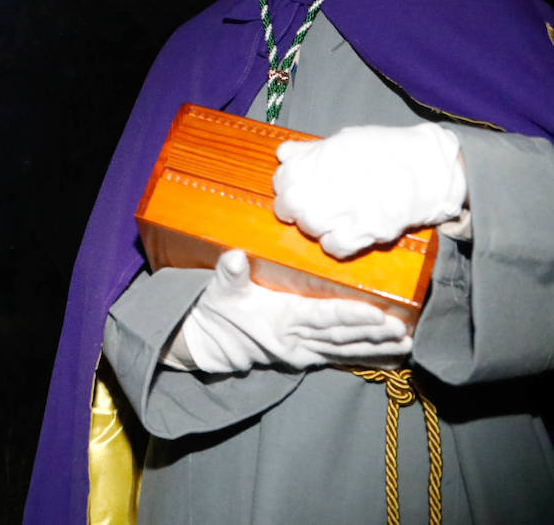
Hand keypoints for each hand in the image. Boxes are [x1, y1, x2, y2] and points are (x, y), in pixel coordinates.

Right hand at [177, 250, 411, 372]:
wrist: (211, 343)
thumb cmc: (219, 310)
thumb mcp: (220, 290)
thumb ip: (230, 274)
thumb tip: (234, 257)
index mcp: (280, 319)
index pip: (321, 316)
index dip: (349, 316)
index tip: (376, 313)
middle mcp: (295, 339)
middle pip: (340, 336)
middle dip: (372, 333)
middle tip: (402, 328)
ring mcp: (303, 352)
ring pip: (346, 350)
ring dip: (376, 347)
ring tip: (405, 343)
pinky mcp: (306, 358)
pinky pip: (341, 359)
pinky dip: (367, 359)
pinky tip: (390, 358)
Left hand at [274, 123, 466, 258]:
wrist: (433, 167)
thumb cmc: (390, 150)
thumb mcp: (346, 139)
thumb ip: (312, 150)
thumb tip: (284, 154)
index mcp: (325, 156)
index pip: (283, 177)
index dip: (284, 185)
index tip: (293, 188)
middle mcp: (332, 180)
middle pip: (289, 204)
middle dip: (291, 208)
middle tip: (303, 208)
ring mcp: (350, 207)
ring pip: (308, 226)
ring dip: (311, 225)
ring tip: (325, 219)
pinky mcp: (368, 229)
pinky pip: (334, 246)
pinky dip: (333, 243)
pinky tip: (341, 233)